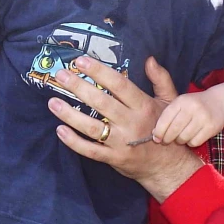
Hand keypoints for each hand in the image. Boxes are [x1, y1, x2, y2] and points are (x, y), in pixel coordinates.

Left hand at [48, 56, 203, 201]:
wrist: (168, 165)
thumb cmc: (166, 128)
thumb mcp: (170, 102)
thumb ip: (160, 79)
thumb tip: (149, 59)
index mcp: (143, 106)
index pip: (119, 85)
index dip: (99, 72)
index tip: (81, 61)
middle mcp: (131, 122)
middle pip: (101, 102)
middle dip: (78, 87)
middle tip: (61, 75)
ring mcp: (121, 142)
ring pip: (92, 127)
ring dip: (70, 114)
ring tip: (52, 102)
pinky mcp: (113, 158)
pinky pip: (90, 150)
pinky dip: (74, 141)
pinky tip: (60, 130)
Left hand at [153, 93, 223, 146]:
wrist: (219, 103)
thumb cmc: (194, 106)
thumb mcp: (180, 104)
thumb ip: (167, 116)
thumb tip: (154, 134)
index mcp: (182, 100)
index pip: (166, 118)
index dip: (159, 130)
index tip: (156, 138)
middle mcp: (193, 107)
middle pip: (174, 130)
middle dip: (168, 138)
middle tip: (167, 141)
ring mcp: (203, 117)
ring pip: (184, 137)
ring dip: (180, 141)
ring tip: (181, 137)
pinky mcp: (212, 127)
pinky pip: (195, 142)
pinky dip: (191, 143)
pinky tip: (192, 137)